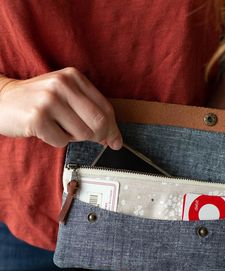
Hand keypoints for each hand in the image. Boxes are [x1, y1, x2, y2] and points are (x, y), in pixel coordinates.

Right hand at [0, 67, 122, 148]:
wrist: (2, 100)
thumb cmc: (37, 101)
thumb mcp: (65, 97)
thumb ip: (89, 112)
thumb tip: (114, 139)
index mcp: (73, 77)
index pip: (105, 108)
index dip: (113, 129)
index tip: (115, 141)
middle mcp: (62, 85)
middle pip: (98, 122)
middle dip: (100, 137)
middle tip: (95, 142)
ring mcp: (49, 100)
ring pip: (82, 133)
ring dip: (73, 138)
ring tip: (59, 128)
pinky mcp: (37, 118)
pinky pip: (61, 141)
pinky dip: (56, 141)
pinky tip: (46, 130)